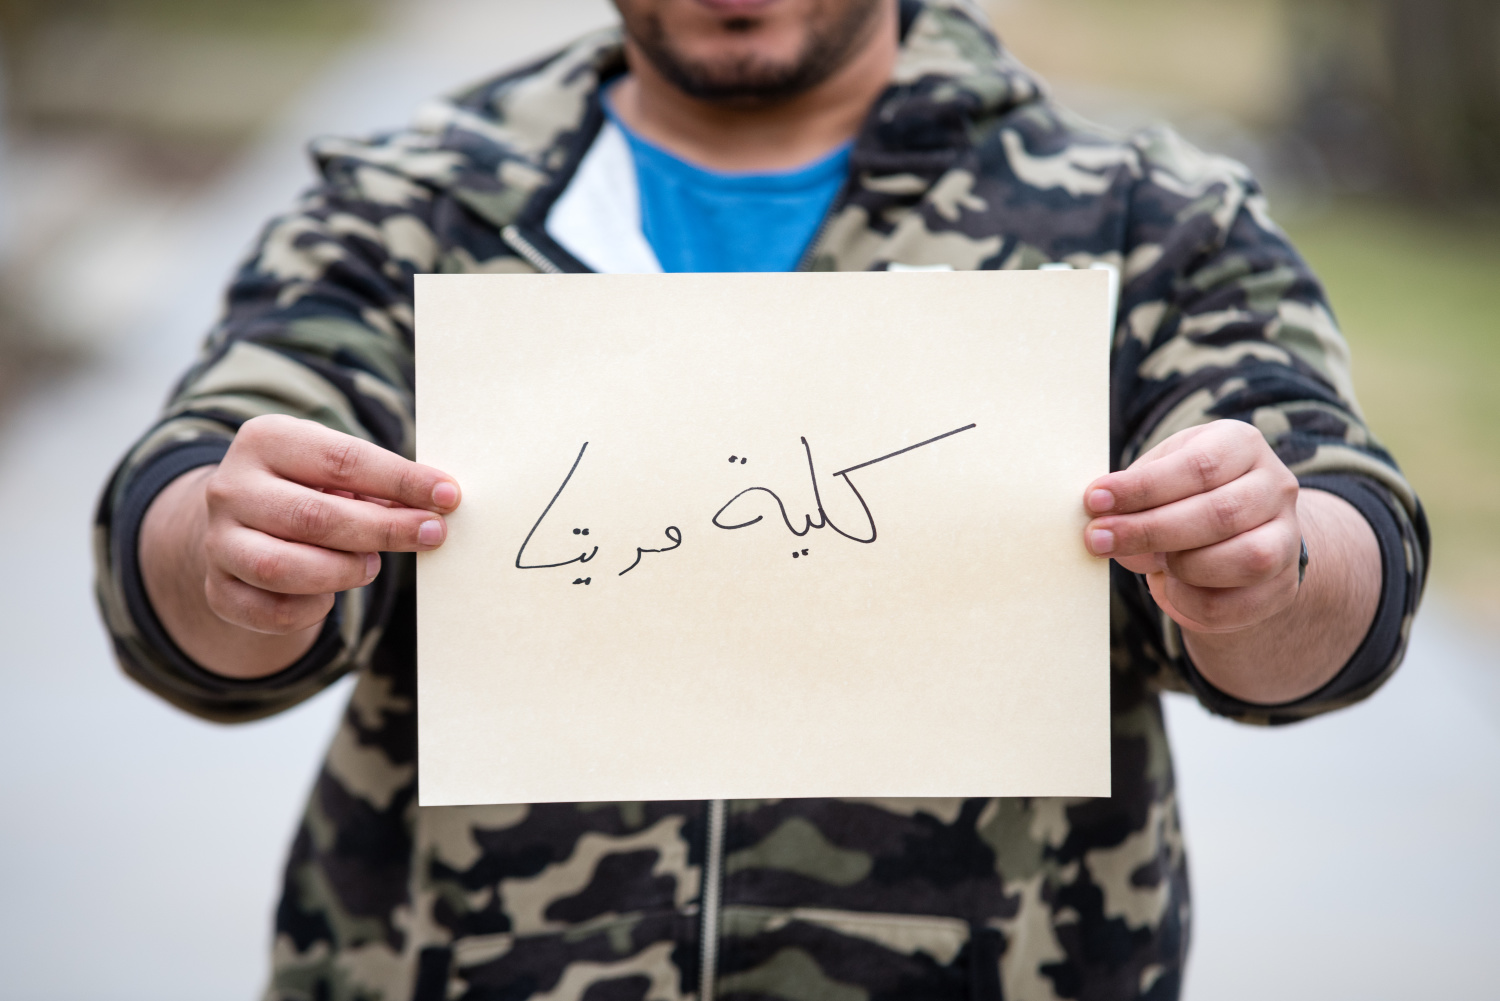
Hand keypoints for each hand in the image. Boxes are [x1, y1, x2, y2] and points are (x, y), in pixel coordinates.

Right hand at [200, 414, 460, 634]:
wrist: (241, 525)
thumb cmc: (309, 490)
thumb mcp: (335, 471)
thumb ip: (378, 483)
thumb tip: (441, 501)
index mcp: (265, 440)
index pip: (341, 460)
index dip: (401, 481)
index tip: (448, 497)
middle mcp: (230, 488)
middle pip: (314, 516)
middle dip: (384, 529)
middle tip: (432, 535)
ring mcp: (218, 541)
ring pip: (282, 567)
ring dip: (343, 571)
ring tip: (371, 566)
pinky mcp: (218, 589)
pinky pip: (271, 610)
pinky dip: (311, 609)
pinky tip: (330, 595)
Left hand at [1082, 419, 1300, 634]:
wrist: (1236, 534)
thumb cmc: (1182, 496)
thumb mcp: (1160, 478)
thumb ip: (1133, 494)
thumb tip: (1100, 520)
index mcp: (1241, 445)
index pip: (1198, 465)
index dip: (1142, 487)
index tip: (1094, 500)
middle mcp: (1276, 487)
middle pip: (1218, 513)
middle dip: (1148, 530)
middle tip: (1098, 539)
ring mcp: (1287, 538)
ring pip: (1243, 560)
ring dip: (1181, 566)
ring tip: (1153, 561)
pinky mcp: (1280, 587)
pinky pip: (1231, 604)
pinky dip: (1188, 602)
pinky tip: (1169, 586)